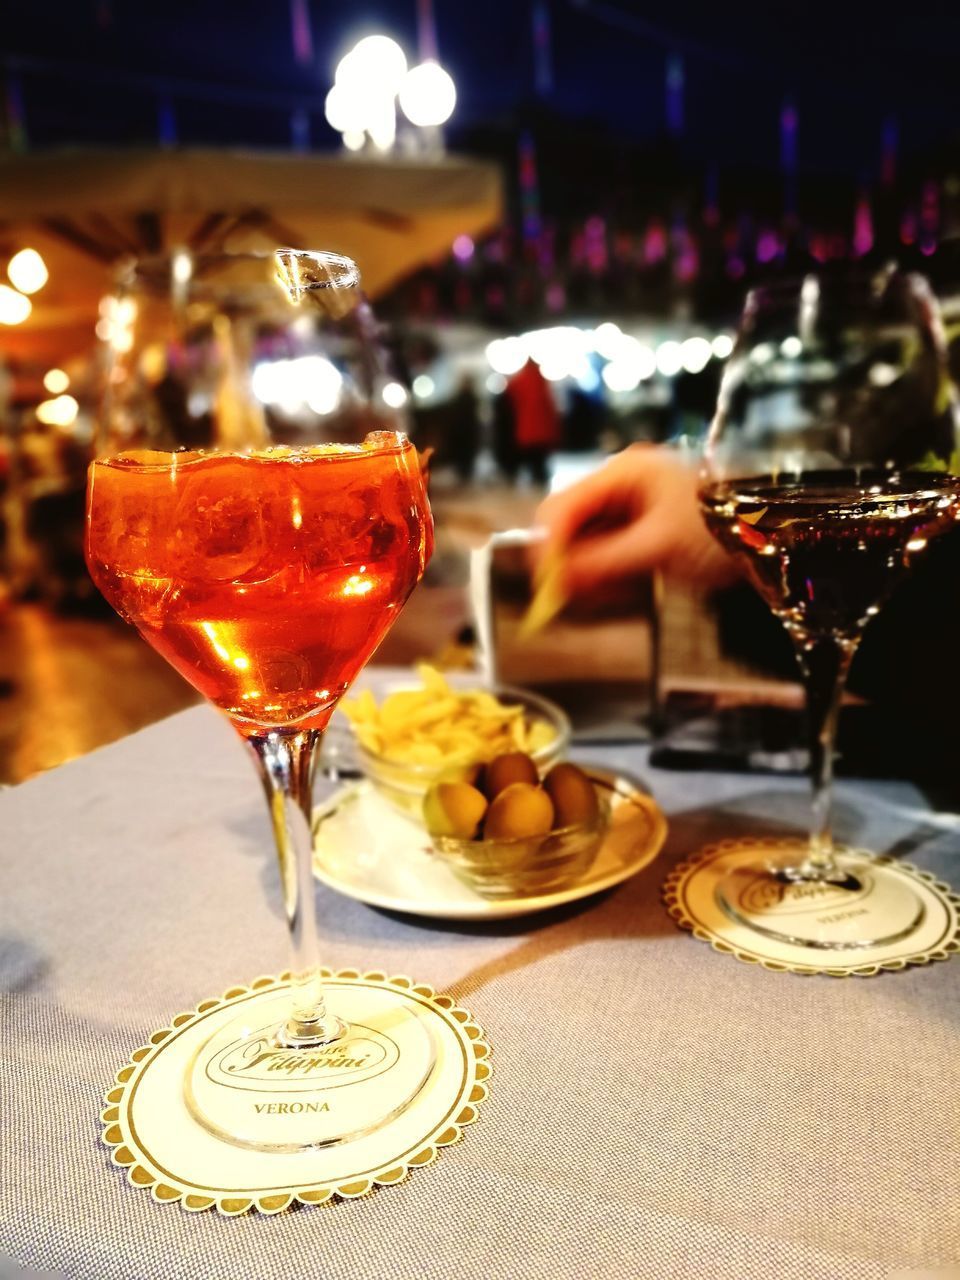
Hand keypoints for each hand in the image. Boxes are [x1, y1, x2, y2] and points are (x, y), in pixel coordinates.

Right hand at [533, 444, 735, 593]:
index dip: (547, 547)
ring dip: (593, 576)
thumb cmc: (722, 527)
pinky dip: (612, 577)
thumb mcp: (658, 547)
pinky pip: (610, 556)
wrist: (775, 533)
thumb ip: (603, 562)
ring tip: (618, 594)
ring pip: (588, 546)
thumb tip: (557, 580)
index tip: (546, 585)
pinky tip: (631, 590)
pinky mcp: (642, 531)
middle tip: (575, 599)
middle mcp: (621, 486)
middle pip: (570, 527)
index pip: (561, 507)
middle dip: (570, 565)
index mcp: (622, 473)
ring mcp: (632, 509)